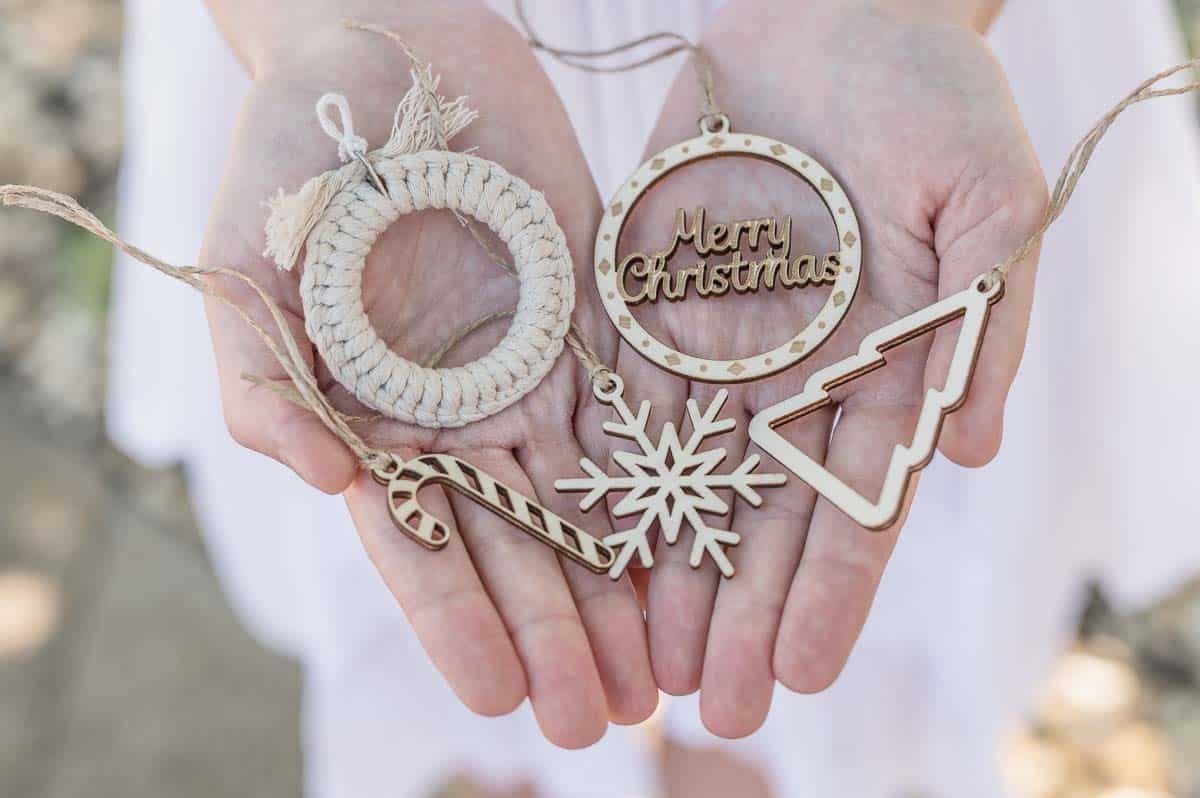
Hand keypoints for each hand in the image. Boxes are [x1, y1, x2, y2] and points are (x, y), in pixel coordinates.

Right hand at [200, 2, 653, 746]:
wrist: (390, 49)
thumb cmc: (295, 156)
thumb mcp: (247, 268)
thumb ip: (266, 383)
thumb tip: (326, 480)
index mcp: (376, 422)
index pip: (420, 546)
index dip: (459, 621)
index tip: (502, 693)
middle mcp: (461, 416)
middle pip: (518, 548)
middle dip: (557, 635)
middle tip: (602, 721)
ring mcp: (534, 376)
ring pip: (588, 505)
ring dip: (621, 594)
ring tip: (658, 679)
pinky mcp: (595, 327)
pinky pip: (639, 417)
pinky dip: (668, 490)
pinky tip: (698, 558)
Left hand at [604, 0, 1046, 735]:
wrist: (834, 13)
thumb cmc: (933, 96)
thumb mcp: (991, 200)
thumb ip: (985, 323)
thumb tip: (977, 453)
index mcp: (878, 366)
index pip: (852, 502)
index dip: (827, 591)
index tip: (797, 672)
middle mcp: (792, 374)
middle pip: (758, 514)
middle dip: (735, 612)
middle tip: (707, 709)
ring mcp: (714, 341)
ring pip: (680, 476)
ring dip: (662, 570)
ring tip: (641, 663)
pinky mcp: (646, 297)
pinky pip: (615, 392)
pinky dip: (599, 469)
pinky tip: (580, 547)